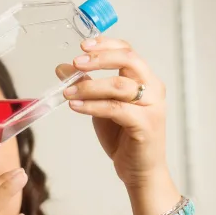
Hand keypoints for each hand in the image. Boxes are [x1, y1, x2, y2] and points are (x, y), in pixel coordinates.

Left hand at [60, 36, 168, 188]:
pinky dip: (93, 106)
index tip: (82, 45)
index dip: (105, 44)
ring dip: (89, 86)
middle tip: (76, 63)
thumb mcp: (101, 106)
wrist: (139, 170)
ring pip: (119, 85)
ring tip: (67, 92)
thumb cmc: (123, 137)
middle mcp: (152, 88)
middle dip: (99, 58)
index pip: (128, 51)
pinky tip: (75, 106)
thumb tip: (63, 68)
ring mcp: (151, 106)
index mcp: (144, 79)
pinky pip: (116, 109)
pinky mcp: (145, 125)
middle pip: (129, 60)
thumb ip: (87, 86)